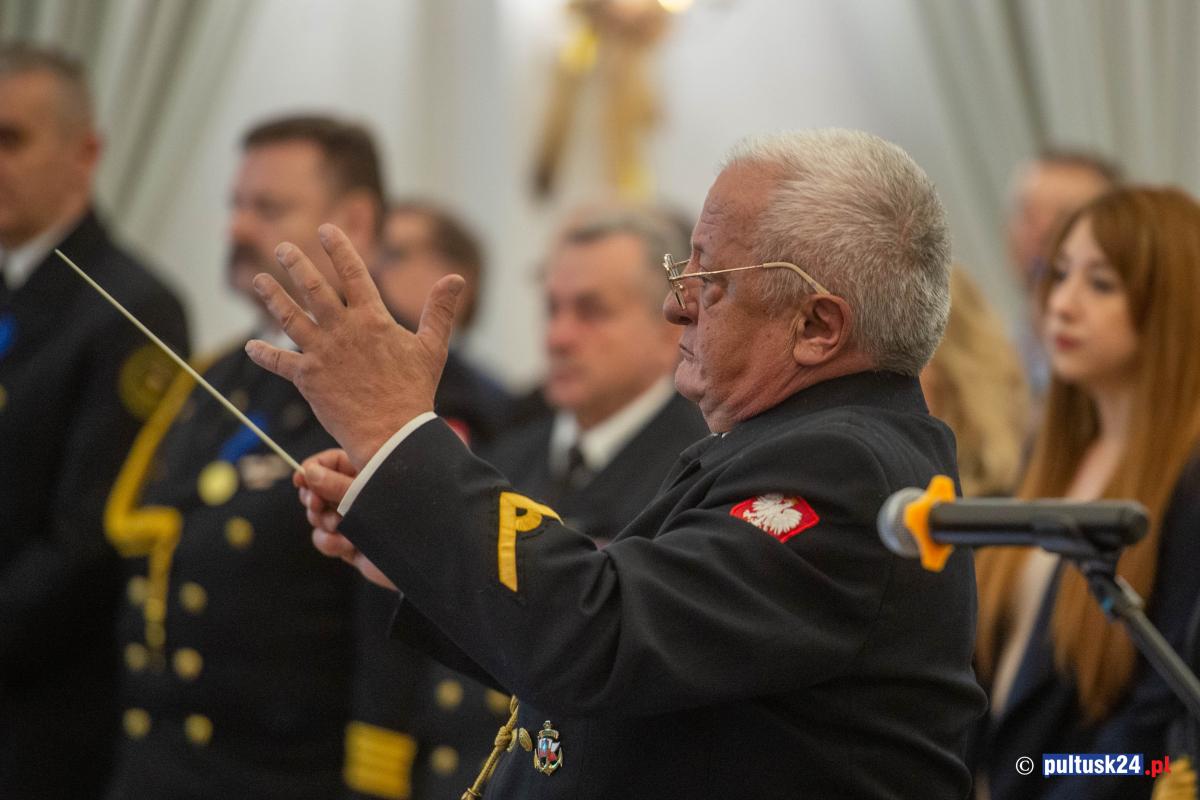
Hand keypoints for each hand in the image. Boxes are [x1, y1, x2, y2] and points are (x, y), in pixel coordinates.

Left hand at [245, 223, 463, 467]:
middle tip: (284, 248)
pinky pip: (280, 362)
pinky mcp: (308, 378)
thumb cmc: (415, 391)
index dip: (339, 248)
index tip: (326, 230)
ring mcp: (322, 353)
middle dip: (296, 264)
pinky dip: (263, 354)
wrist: (391, 432)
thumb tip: (457, 278)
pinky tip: (250, 346)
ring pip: (290, 317)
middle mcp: (343, 330)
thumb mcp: (433, 347)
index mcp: (372, 319)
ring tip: (258, 280)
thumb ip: (440, 311)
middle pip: (313, 288)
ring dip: (272, 296)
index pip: (353, 273)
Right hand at [296, 449, 396, 591]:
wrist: (424, 559)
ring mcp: (354, 520)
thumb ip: (336, 484)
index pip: (330, 462)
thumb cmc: (404, 514)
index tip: (299, 480)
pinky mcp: (351, 543)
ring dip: (324, 522)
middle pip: (318, 489)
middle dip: (313, 499)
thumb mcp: (367, 493)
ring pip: (318, 516)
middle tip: (315, 505)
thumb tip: (308, 472)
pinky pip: (325, 539)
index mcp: (368, 472)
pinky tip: (347, 545)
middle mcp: (359, 494)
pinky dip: (330, 542)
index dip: (312, 469)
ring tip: (341, 526)